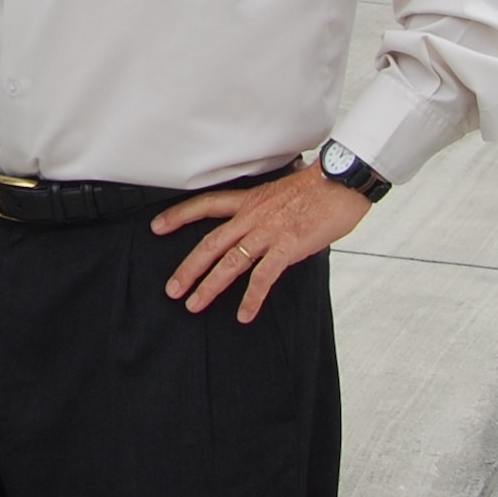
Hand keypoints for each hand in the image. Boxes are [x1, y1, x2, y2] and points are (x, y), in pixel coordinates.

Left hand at [153, 163, 371, 321]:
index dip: (178, 216)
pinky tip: (243, 314)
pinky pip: (263, 277)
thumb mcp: (281, 194)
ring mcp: (268, 232)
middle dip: (188, 268)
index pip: (205, 205)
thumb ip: (266, 212)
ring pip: (229, 262)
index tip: (157, 226)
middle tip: (172, 289)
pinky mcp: (287, 247)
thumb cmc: (318, 188)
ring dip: (209, 286)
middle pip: (209, 243)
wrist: (341, 182)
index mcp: (249, 200)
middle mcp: (251, 216)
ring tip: (194, 304)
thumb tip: (263, 228)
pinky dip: (251, 298)